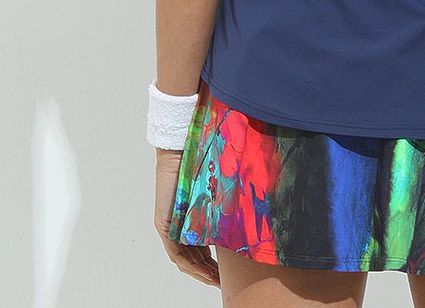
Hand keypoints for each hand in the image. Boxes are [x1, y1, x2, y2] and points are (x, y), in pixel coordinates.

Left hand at [153, 148, 219, 286]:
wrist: (183, 149)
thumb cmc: (202, 161)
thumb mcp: (219, 189)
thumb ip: (227, 202)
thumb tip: (252, 206)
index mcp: (193, 219)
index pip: (202, 248)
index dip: (214, 262)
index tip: (226, 272)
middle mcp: (180, 225)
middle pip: (193, 257)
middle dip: (208, 272)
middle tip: (222, 283)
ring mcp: (171, 227)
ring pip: (184, 259)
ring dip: (199, 272)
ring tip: (215, 282)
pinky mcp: (165, 226)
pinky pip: (176, 252)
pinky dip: (189, 265)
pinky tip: (202, 272)